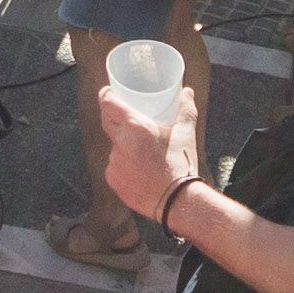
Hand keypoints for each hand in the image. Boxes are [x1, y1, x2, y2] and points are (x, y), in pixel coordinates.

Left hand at [97, 88, 201, 219]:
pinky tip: (138, 171)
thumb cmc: (181, 165)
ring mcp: (113, 162)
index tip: (109, 93)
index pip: (107, 103)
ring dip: (123, 146)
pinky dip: (123, 166)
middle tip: (126, 118)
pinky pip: (114, 167)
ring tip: (141, 153)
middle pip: (107, 122)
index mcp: (134, 127)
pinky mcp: (112, 179)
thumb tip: (187, 92)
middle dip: (114, 118)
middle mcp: (119, 142)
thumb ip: (185, 110)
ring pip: (113, 147)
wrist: (176, 201)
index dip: (106, 95)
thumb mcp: (185, 134)